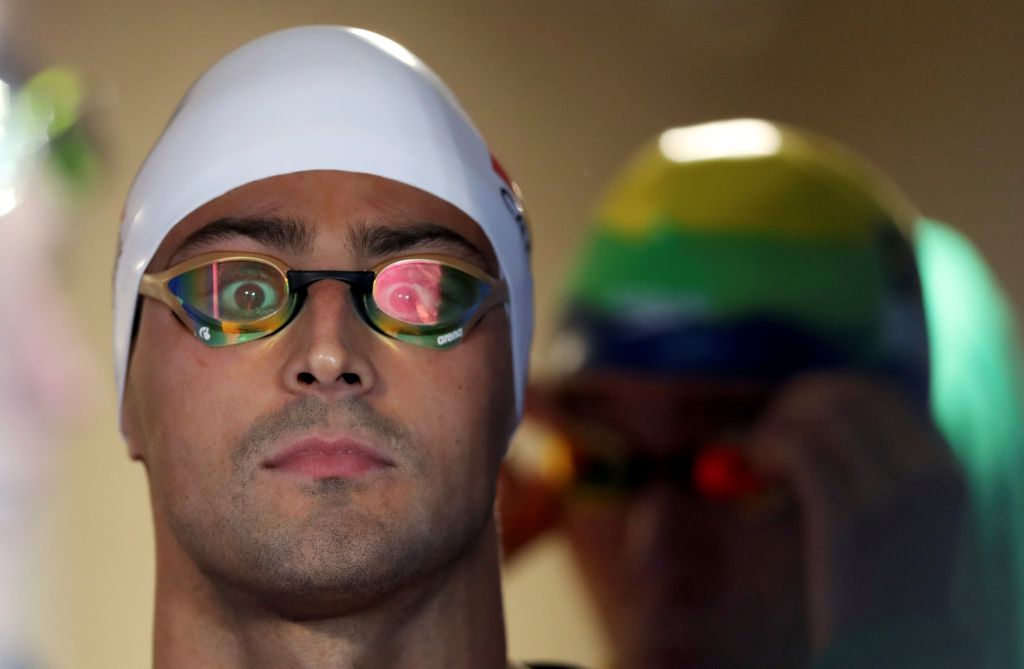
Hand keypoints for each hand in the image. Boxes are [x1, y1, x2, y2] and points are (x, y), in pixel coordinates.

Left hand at [746, 372, 965, 653]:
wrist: (893, 654)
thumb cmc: (878, 585)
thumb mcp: (893, 516)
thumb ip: (866, 464)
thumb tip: (803, 411)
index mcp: (944, 470)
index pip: (877, 394)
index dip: (822, 393)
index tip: (790, 414)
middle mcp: (928, 476)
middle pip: (846, 394)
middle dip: (793, 402)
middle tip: (763, 430)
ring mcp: (893, 499)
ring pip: (820, 415)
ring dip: (775, 424)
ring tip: (756, 457)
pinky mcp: (850, 523)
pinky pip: (800, 450)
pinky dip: (767, 446)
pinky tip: (755, 467)